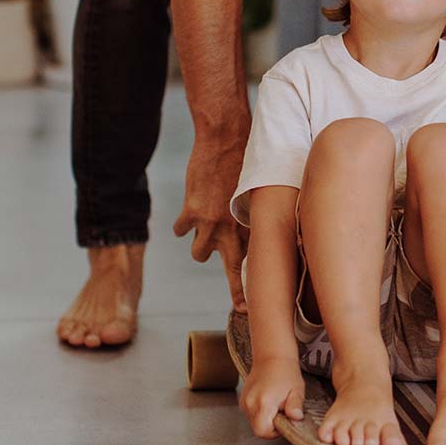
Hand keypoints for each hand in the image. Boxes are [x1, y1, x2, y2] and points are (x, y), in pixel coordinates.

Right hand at [173, 127, 250, 311]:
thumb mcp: (262, 188)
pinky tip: (188, 218)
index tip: (255, 307)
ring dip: (202, 247)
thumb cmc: (249, 157)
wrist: (225, 137)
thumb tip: (263, 226)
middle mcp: (234, 228)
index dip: (256, 286)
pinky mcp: (191, 211)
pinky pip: (182, 230)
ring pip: (200, 254)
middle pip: (233, 269)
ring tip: (206, 236)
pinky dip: (183, 226)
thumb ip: (257, 213)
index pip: (257, 262)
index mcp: (253, 222)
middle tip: (242, 306)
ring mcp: (210, 222)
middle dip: (238, 290)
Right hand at [240, 357, 305, 438]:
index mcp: (264, 402)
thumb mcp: (297, 390)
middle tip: (281, 412)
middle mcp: (250, 402)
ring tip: (275, 405)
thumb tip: (296, 417)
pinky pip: (250, 414)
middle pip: (257, 429)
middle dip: (270, 426)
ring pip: (253, 422)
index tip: (283, 422)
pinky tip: (268, 402)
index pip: (263, 431)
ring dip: (264, 419)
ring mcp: (244, 401)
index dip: (274, 432)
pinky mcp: (242, 399)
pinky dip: (259, 413)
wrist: (273, 356)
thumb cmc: (286, 372)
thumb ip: (295, 406)